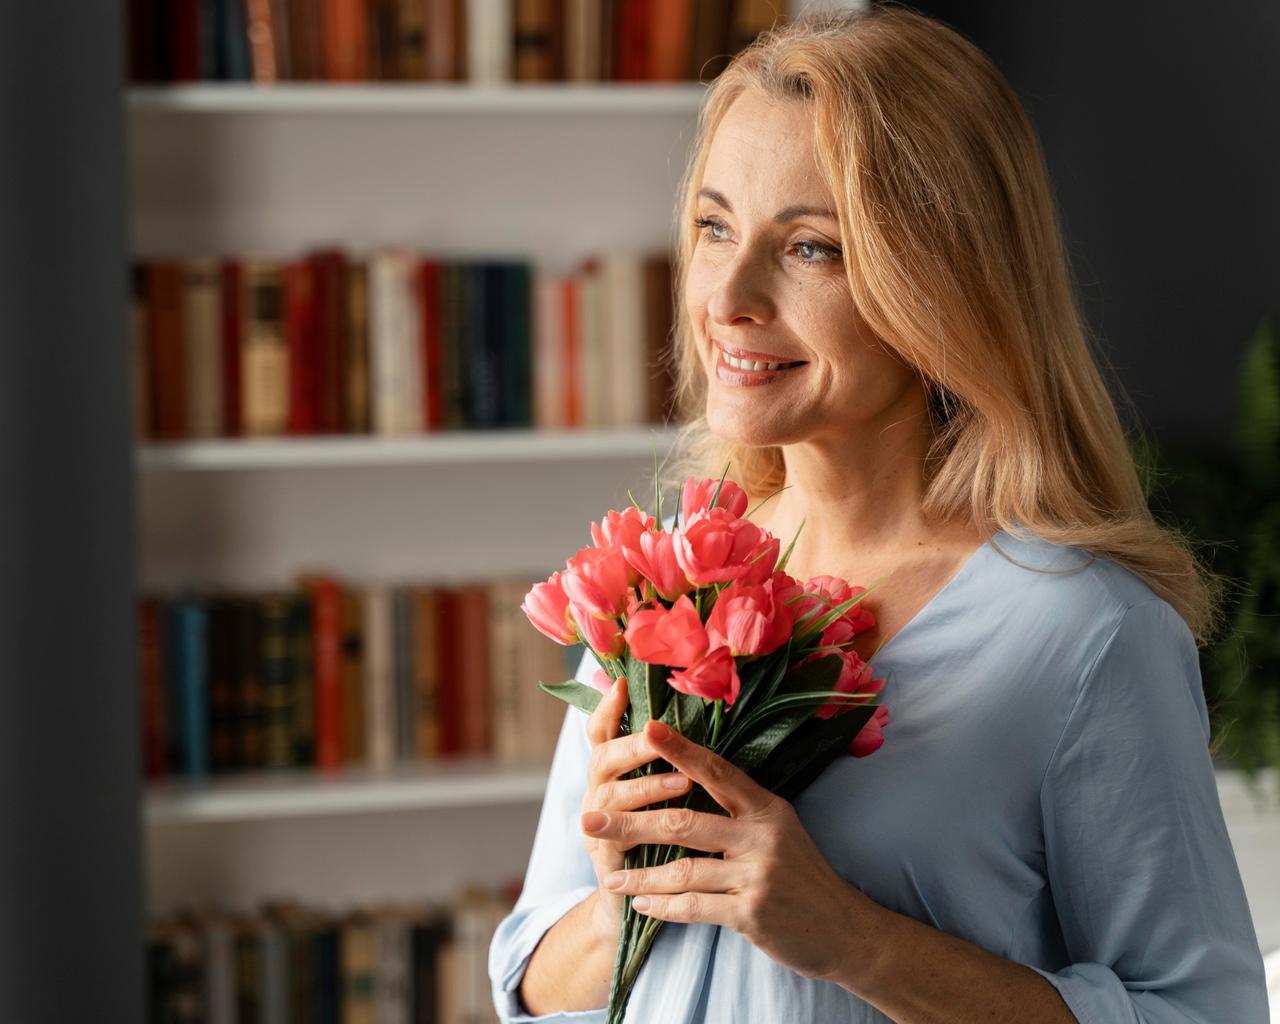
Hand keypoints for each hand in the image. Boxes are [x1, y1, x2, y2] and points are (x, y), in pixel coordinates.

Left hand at [580, 718, 869, 983]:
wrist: (846, 931)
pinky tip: (641, 905)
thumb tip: (686, 784)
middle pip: (683, 820)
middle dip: (630, 821)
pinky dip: (662, 906)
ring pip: (682, 868)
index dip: (680, 748)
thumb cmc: (802, 876)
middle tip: (589, 819)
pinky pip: (693, 907)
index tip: (646, 727)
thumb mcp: (780, 831)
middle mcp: (762, 835)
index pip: (716, 770)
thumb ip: (739, 810)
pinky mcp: (751, 913)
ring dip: (639, 875)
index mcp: (766, 807)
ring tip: (608, 876)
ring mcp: (758, 874)